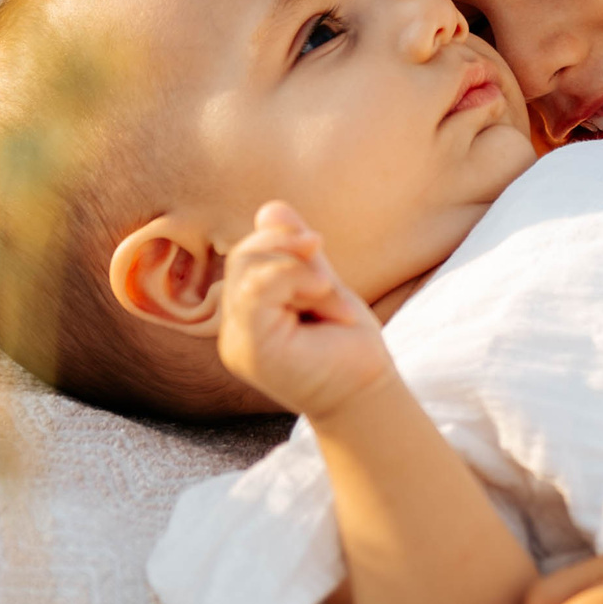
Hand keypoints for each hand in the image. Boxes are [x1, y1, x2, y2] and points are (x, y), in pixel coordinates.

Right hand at [215, 200, 393, 419]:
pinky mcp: (248, 349)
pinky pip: (256, 289)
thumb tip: (271, 207)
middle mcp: (234, 328)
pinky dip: (294, 279)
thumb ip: (297, 254)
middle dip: (293, 255)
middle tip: (331, 284)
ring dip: (301, 271)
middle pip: (244, 256)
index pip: (248, 255)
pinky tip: (322, 297)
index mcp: (248, 313)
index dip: (286, 243)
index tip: (325, 267)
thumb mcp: (323, 287)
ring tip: (330, 299)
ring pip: (250, 267)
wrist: (368, 397)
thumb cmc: (348, 348)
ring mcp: (236, 340)